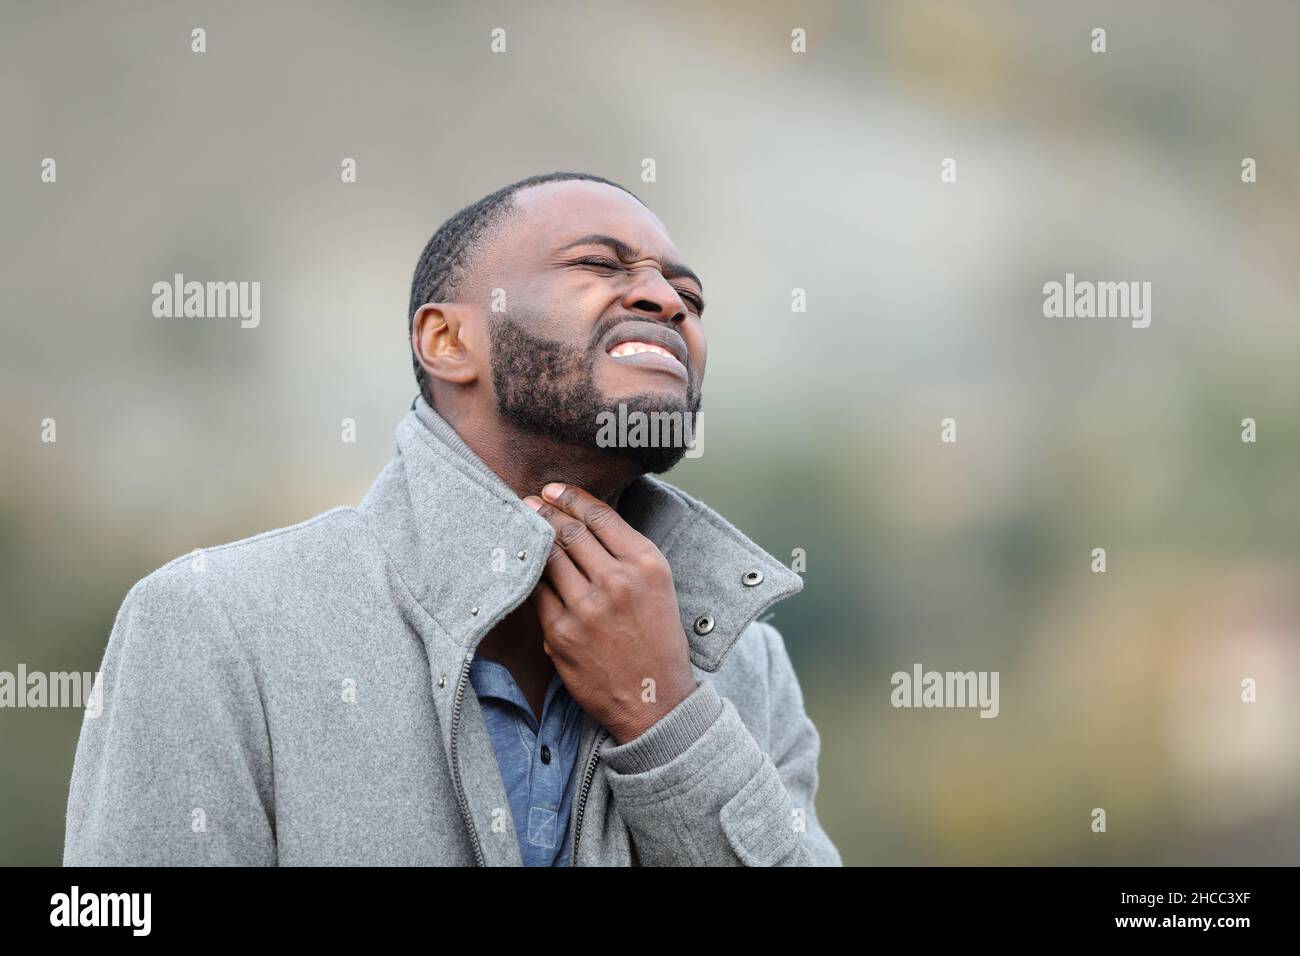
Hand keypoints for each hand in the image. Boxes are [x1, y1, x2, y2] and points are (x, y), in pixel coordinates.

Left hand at [524, 482, 698, 744]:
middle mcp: (617, 581)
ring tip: (523, 524)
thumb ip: (627, 555)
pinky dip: (531, 577)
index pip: (600, 516)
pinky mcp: (560, 633)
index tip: (553, 489)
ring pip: (549, 558)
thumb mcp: (659, 588)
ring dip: (533, 538)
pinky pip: (537, 593)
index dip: (571, 497)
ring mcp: (586, 607)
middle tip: (530, 502)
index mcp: (646, 564)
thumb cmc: (658, 642)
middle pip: (570, 532)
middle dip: (545, 511)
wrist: (655, 701)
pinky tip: (525, 566)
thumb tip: (585, 524)